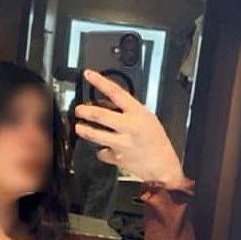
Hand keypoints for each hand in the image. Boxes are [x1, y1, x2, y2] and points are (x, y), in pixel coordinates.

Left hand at [74, 69, 185, 187]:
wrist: (162, 165)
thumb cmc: (155, 140)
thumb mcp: (146, 117)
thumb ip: (127, 110)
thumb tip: (103, 103)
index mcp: (137, 112)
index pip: (115, 92)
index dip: (100, 82)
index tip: (88, 75)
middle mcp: (128, 126)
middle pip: (99, 115)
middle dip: (84, 111)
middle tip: (78, 110)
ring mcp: (121, 143)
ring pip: (94, 134)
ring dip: (83, 130)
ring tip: (80, 128)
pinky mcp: (116, 158)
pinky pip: (101, 152)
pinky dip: (101, 150)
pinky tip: (103, 149)